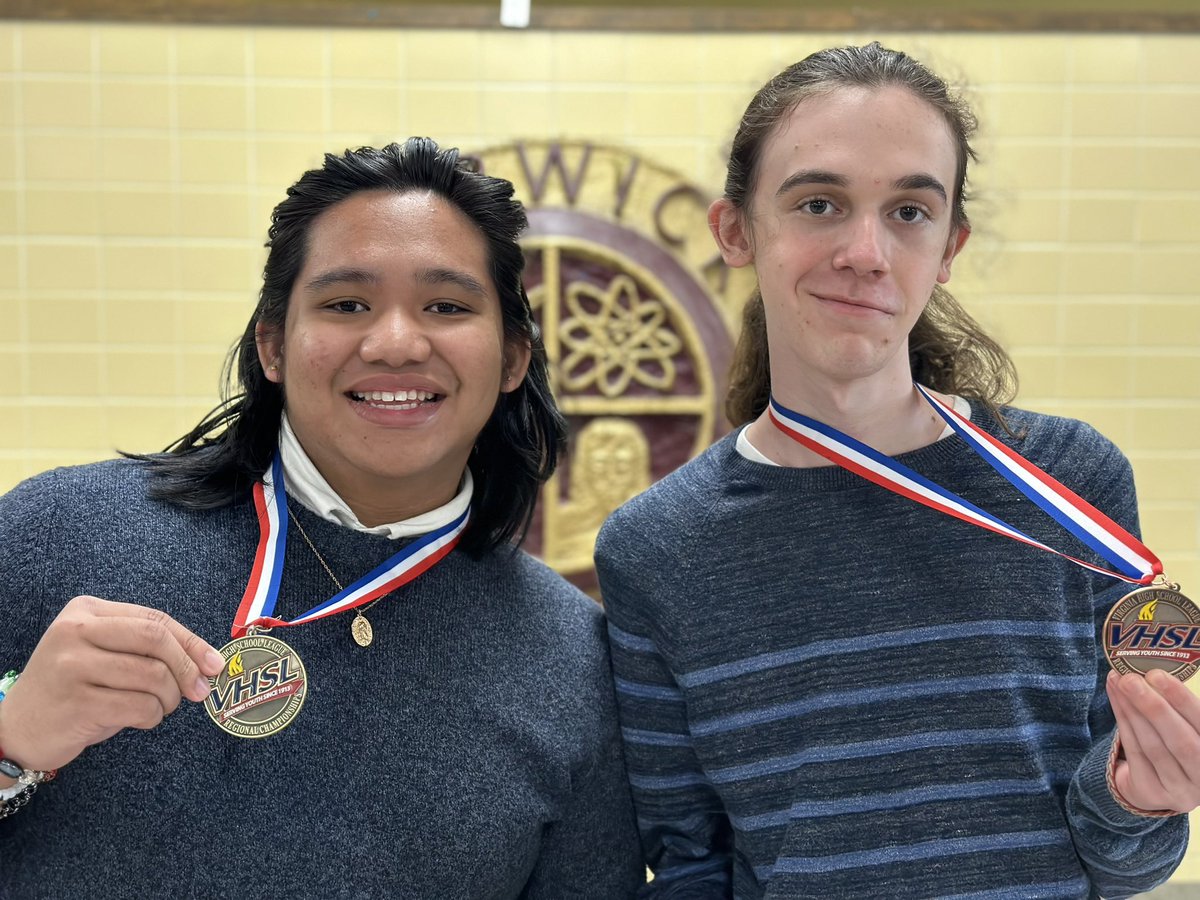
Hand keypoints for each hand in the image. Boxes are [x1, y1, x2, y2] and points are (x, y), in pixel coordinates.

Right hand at [0, 595, 223, 778]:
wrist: (15, 729)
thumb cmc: (71, 689)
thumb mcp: (100, 654)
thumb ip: (144, 648)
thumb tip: (208, 662)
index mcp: (84, 610)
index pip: (154, 619)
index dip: (192, 642)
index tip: (215, 664)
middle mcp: (75, 631)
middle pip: (156, 639)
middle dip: (187, 667)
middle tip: (199, 691)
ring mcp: (72, 666)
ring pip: (152, 676)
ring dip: (169, 698)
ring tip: (160, 708)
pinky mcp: (76, 702)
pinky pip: (139, 707)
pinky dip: (152, 717)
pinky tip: (143, 720)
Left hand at [1106, 668, 1199, 813]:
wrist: (1168, 783)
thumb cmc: (1185, 740)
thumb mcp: (1191, 724)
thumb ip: (1181, 706)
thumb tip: (1150, 670)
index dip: (1181, 700)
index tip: (1157, 674)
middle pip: (1179, 742)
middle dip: (1153, 707)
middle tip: (1130, 678)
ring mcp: (1180, 790)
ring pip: (1152, 746)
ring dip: (1132, 710)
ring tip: (1119, 681)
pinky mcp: (1153, 792)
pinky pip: (1135, 752)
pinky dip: (1123, 720)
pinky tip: (1116, 696)